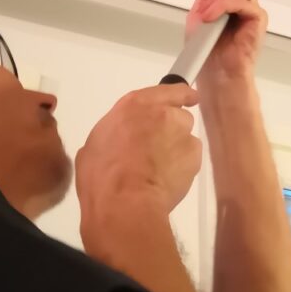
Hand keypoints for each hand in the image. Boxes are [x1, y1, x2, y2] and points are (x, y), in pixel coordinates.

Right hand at [76, 84, 201, 247]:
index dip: (181, 95)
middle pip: (178, 115)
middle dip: (171, 131)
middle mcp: (162, 112)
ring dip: (177, 149)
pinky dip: (183, 167)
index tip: (189, 98)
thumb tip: (121, 140)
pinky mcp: (194, 154)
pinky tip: (166, 180)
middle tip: (157, 151)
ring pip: (186, 137)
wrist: (124, 202)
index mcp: (134, 105)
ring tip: (159, 171)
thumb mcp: (96, 143)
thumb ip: (117, 131)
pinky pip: (191, 157)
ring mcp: (181, 132)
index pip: (168, 90)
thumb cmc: (102, 175)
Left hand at [186, 0, 269, 85]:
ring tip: (208, 12)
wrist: (214, 71)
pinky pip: (242, 2)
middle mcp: (247, 5)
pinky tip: (212, 16)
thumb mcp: (199, 12)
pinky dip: (223, 6)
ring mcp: (253, 12)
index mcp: (235, 2)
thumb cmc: (206, 47)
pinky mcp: (258, 20)